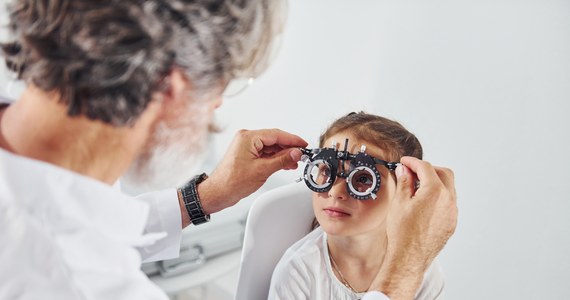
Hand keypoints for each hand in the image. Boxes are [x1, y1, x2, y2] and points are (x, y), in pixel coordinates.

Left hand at [197, 129, 307, 213]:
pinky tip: (285, 163)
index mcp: (248, 137)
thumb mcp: (262, 170)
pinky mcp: (247, 154)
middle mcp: (246, 139)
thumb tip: (296, 153)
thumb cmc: (231, 182)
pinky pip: (265, 153)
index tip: (304, 144)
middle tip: (302, 154)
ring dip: (283, 154)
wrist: (218, 193)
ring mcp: (246, 146)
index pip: (276, 134)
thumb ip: (281, 160)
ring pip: (270, 147)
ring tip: (295, 161)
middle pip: (274, 139)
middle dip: (289, 148)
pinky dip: (275, 158)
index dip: (292, 140)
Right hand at [370, 157, 456, 299]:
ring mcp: (452, 212)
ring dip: (435, 183)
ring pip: (449, 188)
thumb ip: (404, 182)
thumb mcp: (399, 202)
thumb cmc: (403, 232)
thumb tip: (405, 171)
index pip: (426, 167)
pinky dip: (438, 196)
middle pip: (444, 173)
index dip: (413, 162)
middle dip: (428, 169)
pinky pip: (448, 202)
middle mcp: (449, 200)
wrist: (409, 257)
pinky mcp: (452, 222)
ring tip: (417, 188)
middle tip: (413, 172)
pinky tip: (424, 202)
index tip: (405, 162)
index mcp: (435, 191)